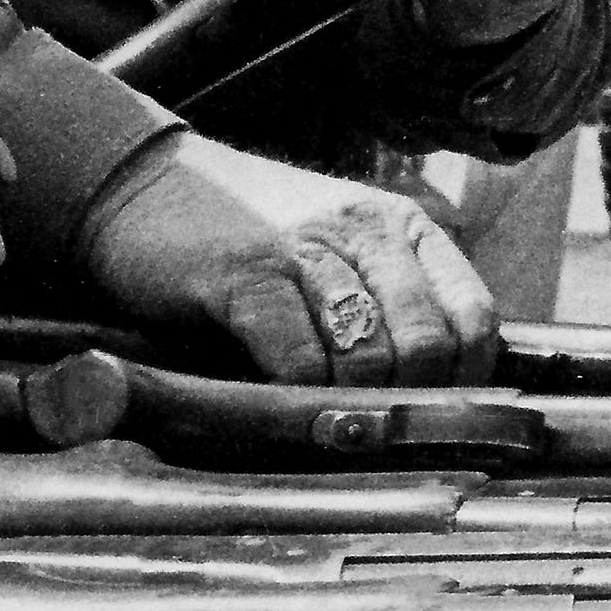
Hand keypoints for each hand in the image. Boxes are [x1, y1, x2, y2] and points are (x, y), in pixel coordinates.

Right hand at [77, 132, 499, 386]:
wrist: (137, 184)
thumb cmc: (242, 235)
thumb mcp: (332, 252)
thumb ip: (385, 301)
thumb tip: (437, 398)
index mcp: (398, 224)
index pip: (473, 318)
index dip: (461, 381)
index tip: (425, 414)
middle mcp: (362, 228)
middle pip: (426, 347)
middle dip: (400, 402)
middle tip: (363, 426)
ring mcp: (304, 249)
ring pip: (369, 358)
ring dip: (347, 406)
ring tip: (320, 420)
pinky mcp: (245, 275)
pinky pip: (298, 361)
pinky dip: (296, 398)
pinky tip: (276, 400)